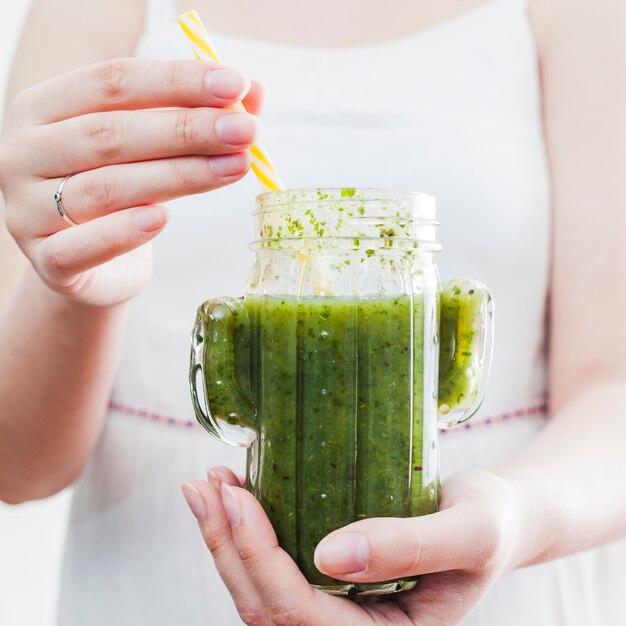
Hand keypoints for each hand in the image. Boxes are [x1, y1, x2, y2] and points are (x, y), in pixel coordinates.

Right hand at [0, 59, 262, 305]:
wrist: (91, 263)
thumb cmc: (124, 193)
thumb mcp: (153, 150)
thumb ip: (195, 118)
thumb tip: (255, 93)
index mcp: (44, 108)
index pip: (111, 82)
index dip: (176, 81)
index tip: (234, 85)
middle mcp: (25, 153)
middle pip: (110, 134)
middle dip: (186, 130)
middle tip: (245, 131)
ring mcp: (27, 210)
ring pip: (107, 188)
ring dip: (178, 176)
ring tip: (234, 168)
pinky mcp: (47, 260)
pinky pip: (83, 246)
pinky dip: (124, 233)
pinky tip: (163, 219)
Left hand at [182, 467, 525, 625]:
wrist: (498, 516)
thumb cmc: (492, 522)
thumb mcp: (468, 531)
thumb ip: (411, 547)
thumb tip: (329, 555)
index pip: (304, 617)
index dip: (261, 560)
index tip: (237, 498)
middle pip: (267, 609)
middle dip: (227, 547)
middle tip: (202, 487)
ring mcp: (340, 607)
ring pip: (261, 591)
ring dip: (225, 539)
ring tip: (204, 486)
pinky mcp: (332, 580)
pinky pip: (275, 568)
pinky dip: (246, 532)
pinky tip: (232, 492)